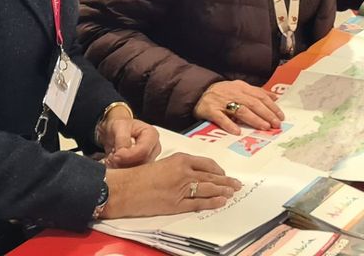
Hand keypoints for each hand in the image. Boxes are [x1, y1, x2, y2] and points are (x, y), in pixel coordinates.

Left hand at [98, 105, 160, 168]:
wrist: (115, 132)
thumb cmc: (120, 126)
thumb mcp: (119, 126)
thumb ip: (122, 139)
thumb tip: (121, 154)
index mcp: (152, 136)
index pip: (143, 151)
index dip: (128, 156)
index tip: (115, 155)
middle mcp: (153, 149)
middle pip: (141, 164)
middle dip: (124, 163)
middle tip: (112, 157)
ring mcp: (149, 160)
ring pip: (137, 173)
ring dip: (121, 168)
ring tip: (112, 158)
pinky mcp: (142, 169)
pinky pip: (132, 176)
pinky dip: (120, 173)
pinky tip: (114, 164)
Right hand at [102, 153, 238, 217]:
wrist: (126, 188)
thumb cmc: (141, 175)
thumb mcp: (164, 164)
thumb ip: (179, 167)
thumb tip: (194, 174)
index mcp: (181, 159)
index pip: (207, 164)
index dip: (219, 170)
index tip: (224, 174)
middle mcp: (184, 172)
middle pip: (211, 176)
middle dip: (226, 181)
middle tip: (237, 184)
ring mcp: (182, 188)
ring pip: (209, 189)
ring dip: (223, 191)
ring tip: (232, 193)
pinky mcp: (177, 204)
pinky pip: (199, 203)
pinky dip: (212, 202)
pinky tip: (221, 202)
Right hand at [194, 80, 284, 134]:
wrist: (198, 91)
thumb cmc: (223, 92)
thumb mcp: (240, 88)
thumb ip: (256, 92)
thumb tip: (275, 97)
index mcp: (241, 87)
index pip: (260, 96)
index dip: (271, 106)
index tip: (280, 116)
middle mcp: (233, 93)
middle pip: (253, 103)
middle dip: (266, 114)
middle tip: (275, 124)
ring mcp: (221, 102)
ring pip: (240, 110)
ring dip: (253, 119)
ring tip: (263, 127)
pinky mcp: (210, 110)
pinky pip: (221, 118)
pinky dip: (229, 124)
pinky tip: (237, 131)